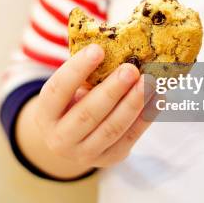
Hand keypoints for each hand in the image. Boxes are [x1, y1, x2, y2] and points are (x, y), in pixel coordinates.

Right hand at [34, 44, 154, 168]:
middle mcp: (60, 138)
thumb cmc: (70, 101)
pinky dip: (146, 117)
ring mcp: (84, 153)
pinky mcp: (108, 159)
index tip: (98, 49)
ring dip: (133, 104)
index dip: (77, 69)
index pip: (58, 90)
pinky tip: (158, 97)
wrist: (68, 139)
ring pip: (112, 129)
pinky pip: (129, 138)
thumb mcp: (68, 88)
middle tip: (131, 69)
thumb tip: (117, 44)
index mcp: (45, 113)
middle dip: (112, 90)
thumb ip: (85, 72)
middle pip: (88, 114)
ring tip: (150, 82)